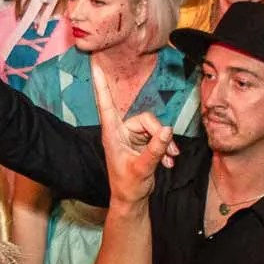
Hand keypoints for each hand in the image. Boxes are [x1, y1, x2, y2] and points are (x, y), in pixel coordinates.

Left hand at [94, 63, 175, 205]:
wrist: (132, 199)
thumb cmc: (129, 186)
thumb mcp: (143, 168)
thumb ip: (155, 149)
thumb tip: (166, 129)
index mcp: (112, 134)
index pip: (106, 104)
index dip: (101, 85)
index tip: (94, 64)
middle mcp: (120, 131)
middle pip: (145, 119)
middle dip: (159, 134)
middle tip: (168, 152)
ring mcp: (131, 136)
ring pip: (154, 127)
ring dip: (164, 143)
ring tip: (168, 159)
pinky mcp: (141, 142)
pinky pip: (157, 135)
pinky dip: (164, 147)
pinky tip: (168, 161)